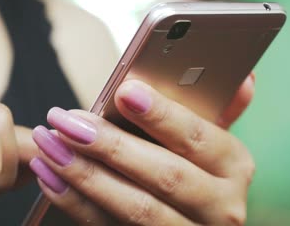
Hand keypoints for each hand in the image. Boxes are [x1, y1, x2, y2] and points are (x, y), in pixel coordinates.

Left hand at [30, 73, 254, 224]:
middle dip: (110, 146)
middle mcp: (218, 207)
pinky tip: (48, 175)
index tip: (124, 91)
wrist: (183, 215)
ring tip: (49, 144)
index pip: (197, 138)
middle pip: (164, 176)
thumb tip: (241, 77)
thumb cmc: (189, 164)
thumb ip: (216, 109)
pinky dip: (73, 202)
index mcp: (232, 167)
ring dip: (84, 174)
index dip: (161, 115)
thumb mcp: (205, 138)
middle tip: (67, 120)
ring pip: (134, 208)